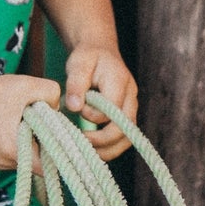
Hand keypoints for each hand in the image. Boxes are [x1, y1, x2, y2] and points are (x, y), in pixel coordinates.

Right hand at [0, 73, 61, 170]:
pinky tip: (20, 126)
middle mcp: (5, 163)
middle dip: (47, 144)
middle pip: (38, 163)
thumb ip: (51, 93)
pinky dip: (25, 143)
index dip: (59, 152)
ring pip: (29, 159)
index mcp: (13, 151)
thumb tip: (57, 110)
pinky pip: (19, 155)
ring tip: (30, 122)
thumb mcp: (28, 85)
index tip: (62, 135)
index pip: (47, 167)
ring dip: (35, 143)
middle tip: (47, 122)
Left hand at [63, 47, 137, 161]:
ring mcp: (130, 107)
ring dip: (109, 150)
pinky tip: (93, 150)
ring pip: (128, 138)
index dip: (93, 115)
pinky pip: (123, 137)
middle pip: (126, 129)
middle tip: (81, 143)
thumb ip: (76, 84)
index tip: (76, 108)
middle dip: (103, 141)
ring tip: (87, 154)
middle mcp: (130, 97)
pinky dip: (110, 147)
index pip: (112, 110)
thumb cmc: (88, 57)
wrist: (100, 51)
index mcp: (120, 82)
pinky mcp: (126, 115)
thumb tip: (74, 107)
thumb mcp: (78, 64)